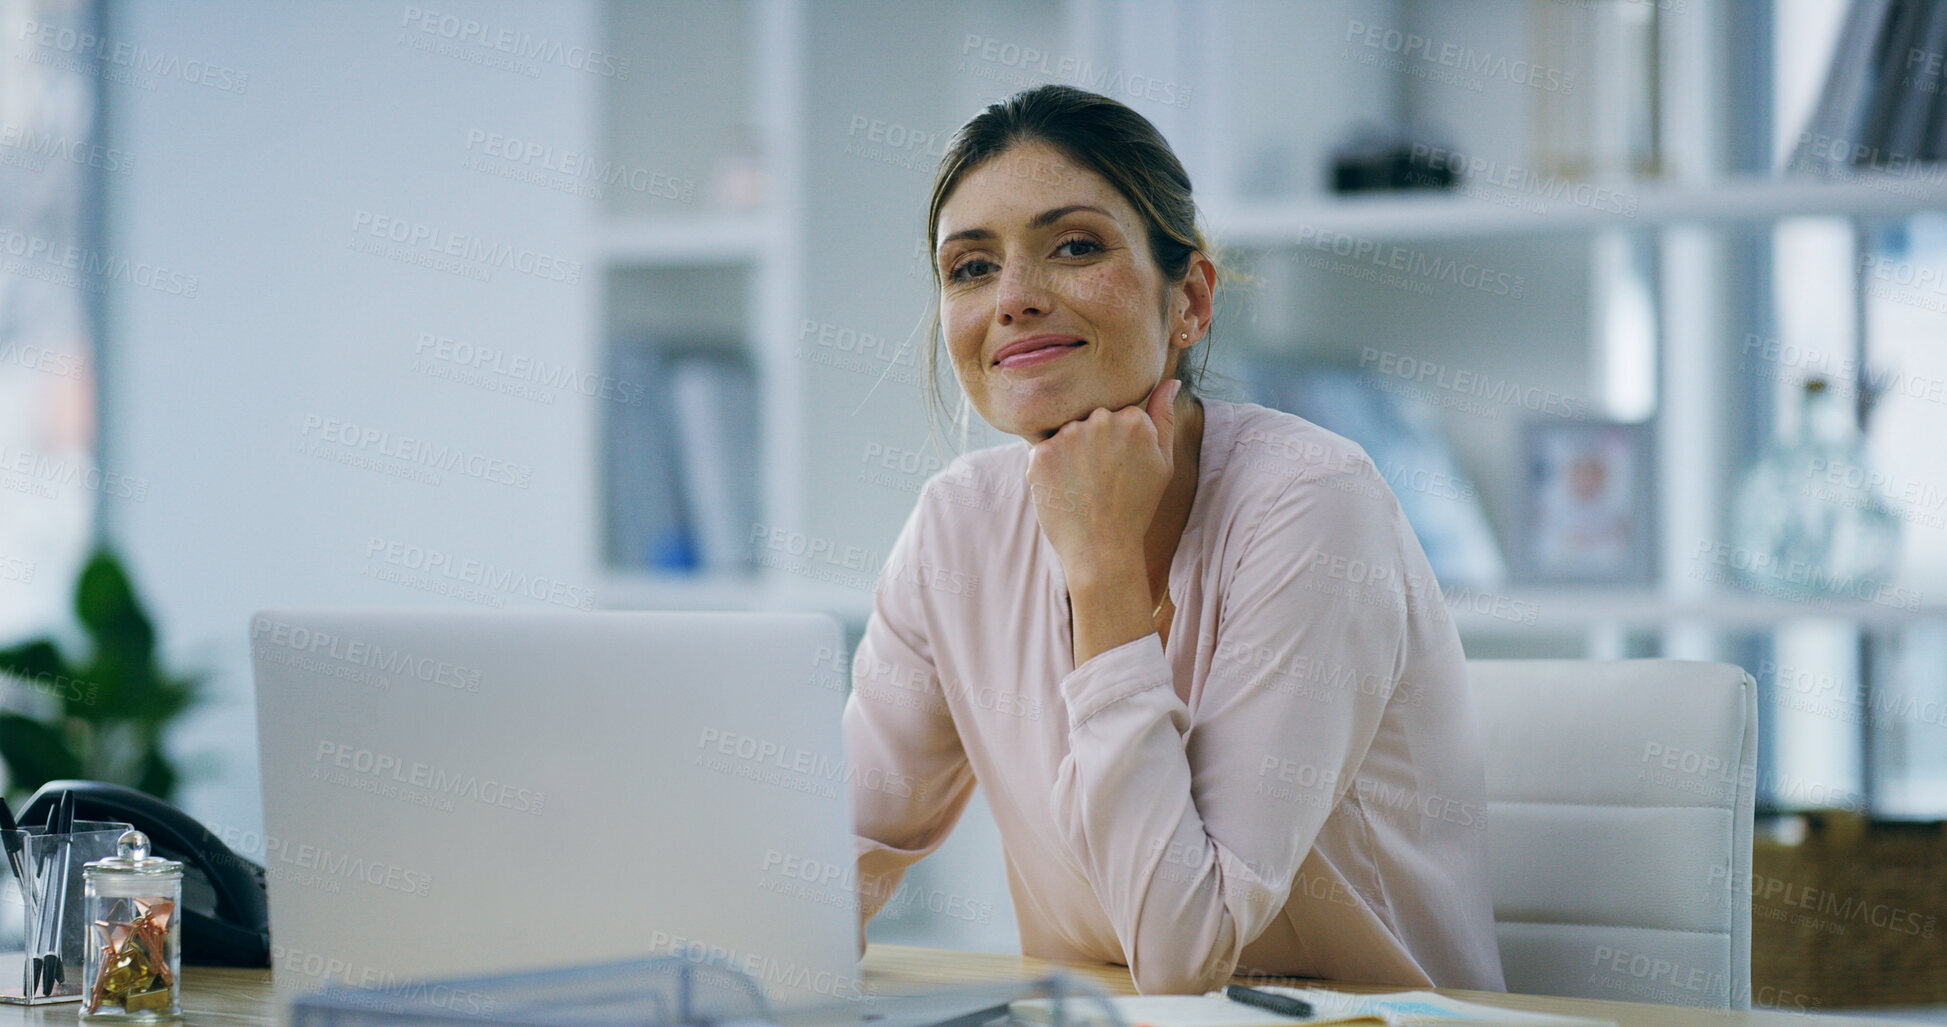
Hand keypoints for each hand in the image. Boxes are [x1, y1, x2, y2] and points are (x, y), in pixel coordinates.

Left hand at [1025, 378, 1179, 585]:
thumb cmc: (1136, 508)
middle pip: (1089, 420)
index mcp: (1133, 419)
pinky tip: (1064, 491)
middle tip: (1099, 481)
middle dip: (1091, 445)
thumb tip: (1171, 381)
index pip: (1116, 416)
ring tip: (1082, 488)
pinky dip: (1050, 470)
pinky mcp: (1041, 454)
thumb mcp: (1162, 463)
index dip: (1116, 444)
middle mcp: (1100, 420)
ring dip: (1069, 455)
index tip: (1119, 469)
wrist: (1102, 550)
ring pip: (1064, 435)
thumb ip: (1164, 417)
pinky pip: (1042, 451)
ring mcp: (1068, 436)